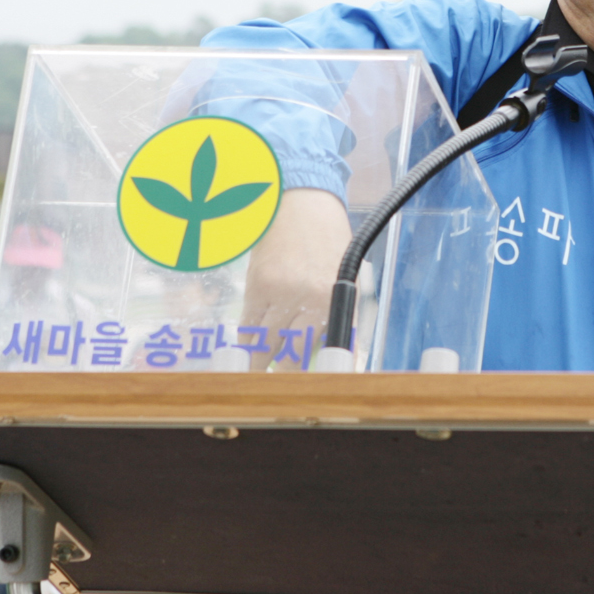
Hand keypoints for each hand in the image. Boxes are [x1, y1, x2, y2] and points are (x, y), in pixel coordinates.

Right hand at [240, 188, 346, 369]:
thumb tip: (341, 358)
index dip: (311, 375)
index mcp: (335, 299)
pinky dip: (249, 338)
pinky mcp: (257, 285)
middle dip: (284, 371)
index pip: (322, 350)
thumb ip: (340, 316)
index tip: (305, 389)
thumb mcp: (344, 278)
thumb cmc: (328, 242)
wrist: (303, 203)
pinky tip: (251, 345)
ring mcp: (280, 292)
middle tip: (278, 383)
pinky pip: (249, 325)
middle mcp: (309, 297)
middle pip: (291, 352)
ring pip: (265, 343)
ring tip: (258, 371)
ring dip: (261, 360)